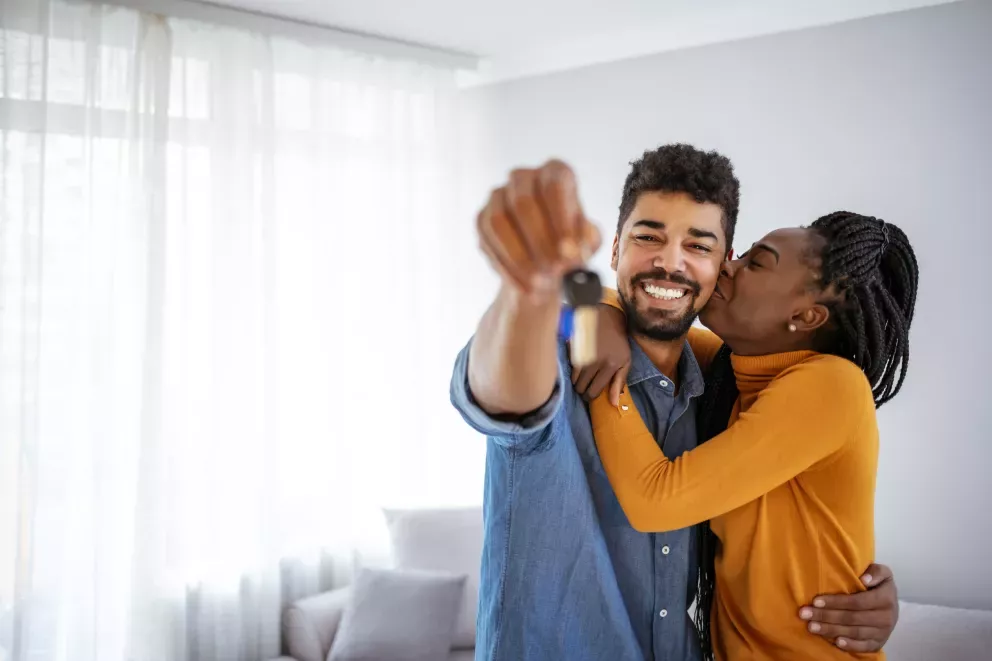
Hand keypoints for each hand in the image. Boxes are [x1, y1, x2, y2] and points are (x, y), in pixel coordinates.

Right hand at [477, 161, 600, 299]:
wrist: (544, 263)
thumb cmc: (570, 245)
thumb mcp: (587, 243)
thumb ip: (587, 241)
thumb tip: (576, 248)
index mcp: (555, 172)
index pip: (555, 185)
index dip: (562, 218)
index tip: (570, 250)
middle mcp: (523, 178)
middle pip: (523, 203)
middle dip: (540, 241)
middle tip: (555, 270)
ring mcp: (497, 197)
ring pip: (500, 223)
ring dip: (521, 257)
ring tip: (540, 283)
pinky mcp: (482, 220)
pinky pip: (489, 242)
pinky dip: (509, 269)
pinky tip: (526, 287)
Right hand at [571, 304, 629, 404]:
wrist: (608, 319)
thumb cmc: (619, 343)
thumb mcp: (625, 362)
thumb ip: (619, 383)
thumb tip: (614, 403)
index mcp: (610, 366)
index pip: (594, 391)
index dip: (590, 397)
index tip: (589, 395)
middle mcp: (594, 362)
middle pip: (581, 387)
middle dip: (582, 390)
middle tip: (584, 386)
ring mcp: (582, 354)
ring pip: (573, 379)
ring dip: (576, 381)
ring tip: (581, 377)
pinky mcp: (573, 348)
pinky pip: (568, 367)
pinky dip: (571, 370)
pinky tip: (577, 367)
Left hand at [799, 564, 898, 652]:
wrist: (893, 605)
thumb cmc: (880, 586)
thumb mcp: (883, 573)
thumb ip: (876, 572)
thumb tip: (864, 579)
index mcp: (885, 599)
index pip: (856, 602)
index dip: (836, 602)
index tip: (815, 601)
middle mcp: (885, 618)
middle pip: (851, 618)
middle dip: (826, 616)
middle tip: (805, 614)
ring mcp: (882, 633)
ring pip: (854, 633)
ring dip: (831, 630)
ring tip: (811, 627)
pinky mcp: (878, 643)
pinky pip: (864, 647)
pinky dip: (850, 645)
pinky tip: (835, 642)